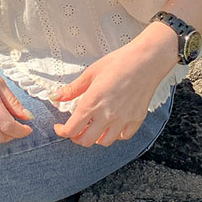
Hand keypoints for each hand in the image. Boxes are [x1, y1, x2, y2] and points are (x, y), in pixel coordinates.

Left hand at [49, 29, 177, 147]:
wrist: (146, 60)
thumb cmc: (119, 62)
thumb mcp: (91, 73)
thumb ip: (72, 89)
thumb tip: (55, 97)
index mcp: (92, 102)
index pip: (71, 129)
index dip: (62, 131)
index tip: (60, 127)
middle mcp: (106, 115)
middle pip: (85, 141)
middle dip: (76, 137)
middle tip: (76, 128)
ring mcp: (122, 120)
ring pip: (104, 142)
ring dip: (95, 137)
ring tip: (94, 127)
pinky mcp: (136, 120)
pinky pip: (123, 137)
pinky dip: (115, 135)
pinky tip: (112, 124)